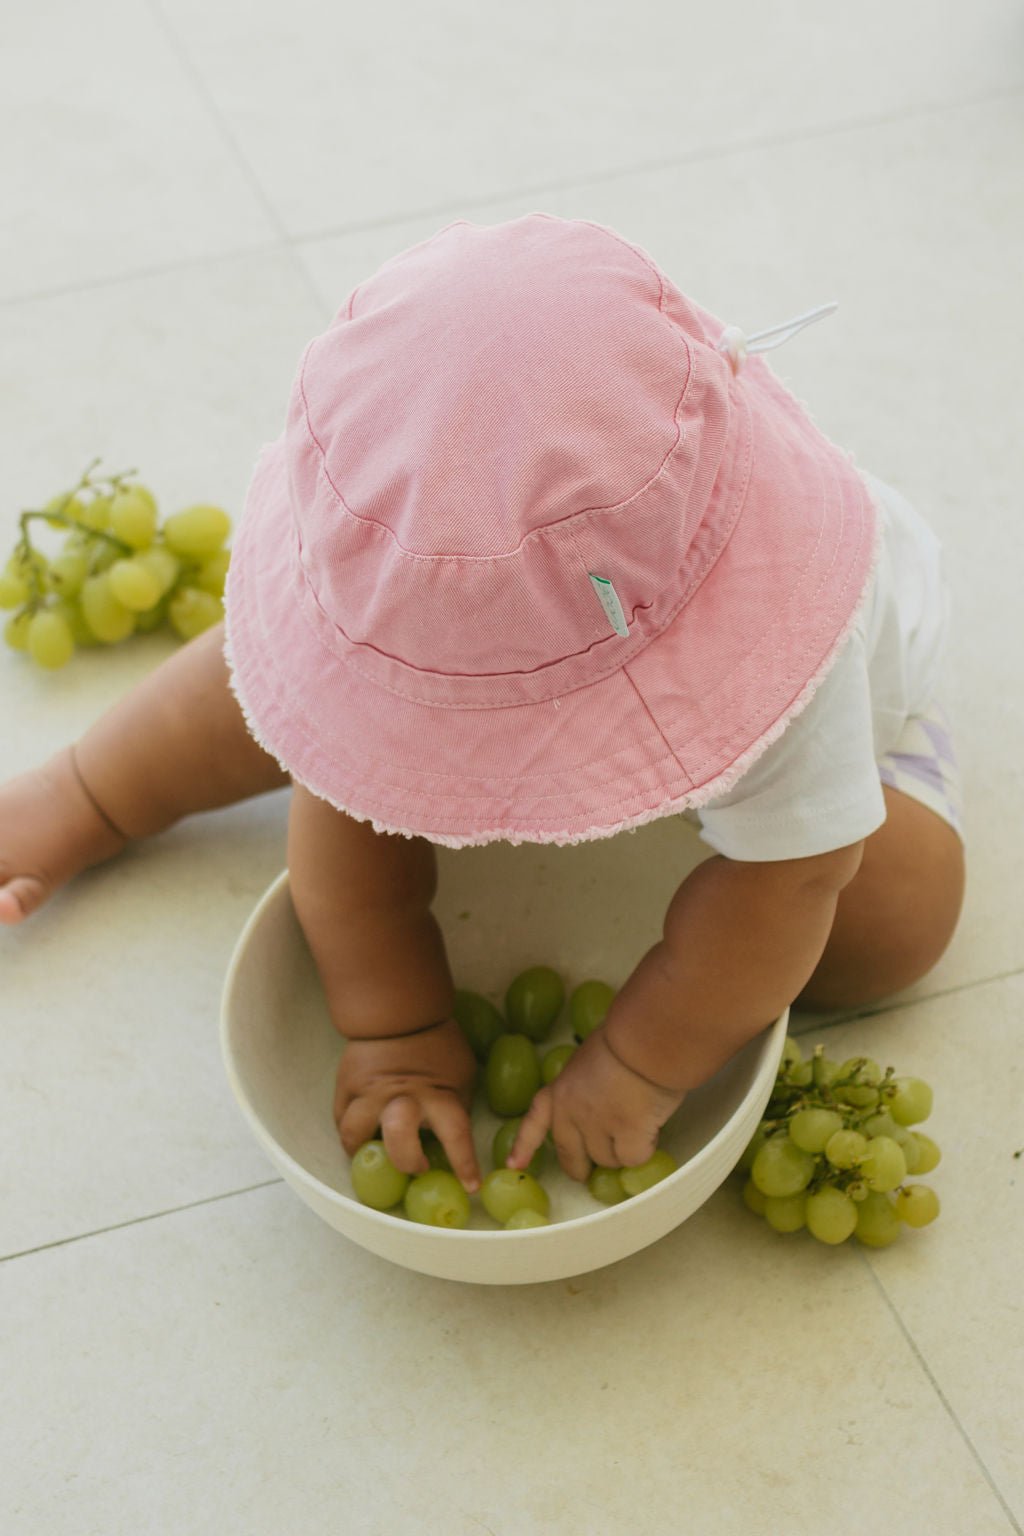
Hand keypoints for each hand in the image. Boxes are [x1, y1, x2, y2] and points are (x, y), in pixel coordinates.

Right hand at [334, 1017, 480, 1190]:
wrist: (399, 1010)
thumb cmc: (438, 1044)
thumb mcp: (461, 1074)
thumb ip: (454, 1105)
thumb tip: (453, 1137)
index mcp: (438, 1095)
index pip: (455, 1136)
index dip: (463, 1165)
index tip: (471, 1186)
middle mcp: (401, 1099)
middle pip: (399, 1144)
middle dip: (408, 1162)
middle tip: (416, 1164)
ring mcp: (369, 1094)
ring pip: (354, 1136)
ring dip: (365, 1150)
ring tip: (376, 1151)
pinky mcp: (346, 1087)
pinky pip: (341, 1120)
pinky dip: (351, 1132)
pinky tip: (361, 1132)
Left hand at [508, 1030, 684, 1181]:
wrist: (645, 1040)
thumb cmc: (624, 1039)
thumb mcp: (588, 1059)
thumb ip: (585, 1086)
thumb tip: (600, 1100)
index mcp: (560, 1089)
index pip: (536, 1119)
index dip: (525, 1144)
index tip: (515, 1165)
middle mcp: (572, 1112)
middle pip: (570, 1156)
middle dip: (580, 1168)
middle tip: (592, 1171)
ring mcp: (598, 1126)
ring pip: (607, 1160)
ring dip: (622, 1150)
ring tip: (640, 1121)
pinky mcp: (626, 1136)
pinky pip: (633, 1159)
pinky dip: (644, 1148)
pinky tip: (652, 1127)